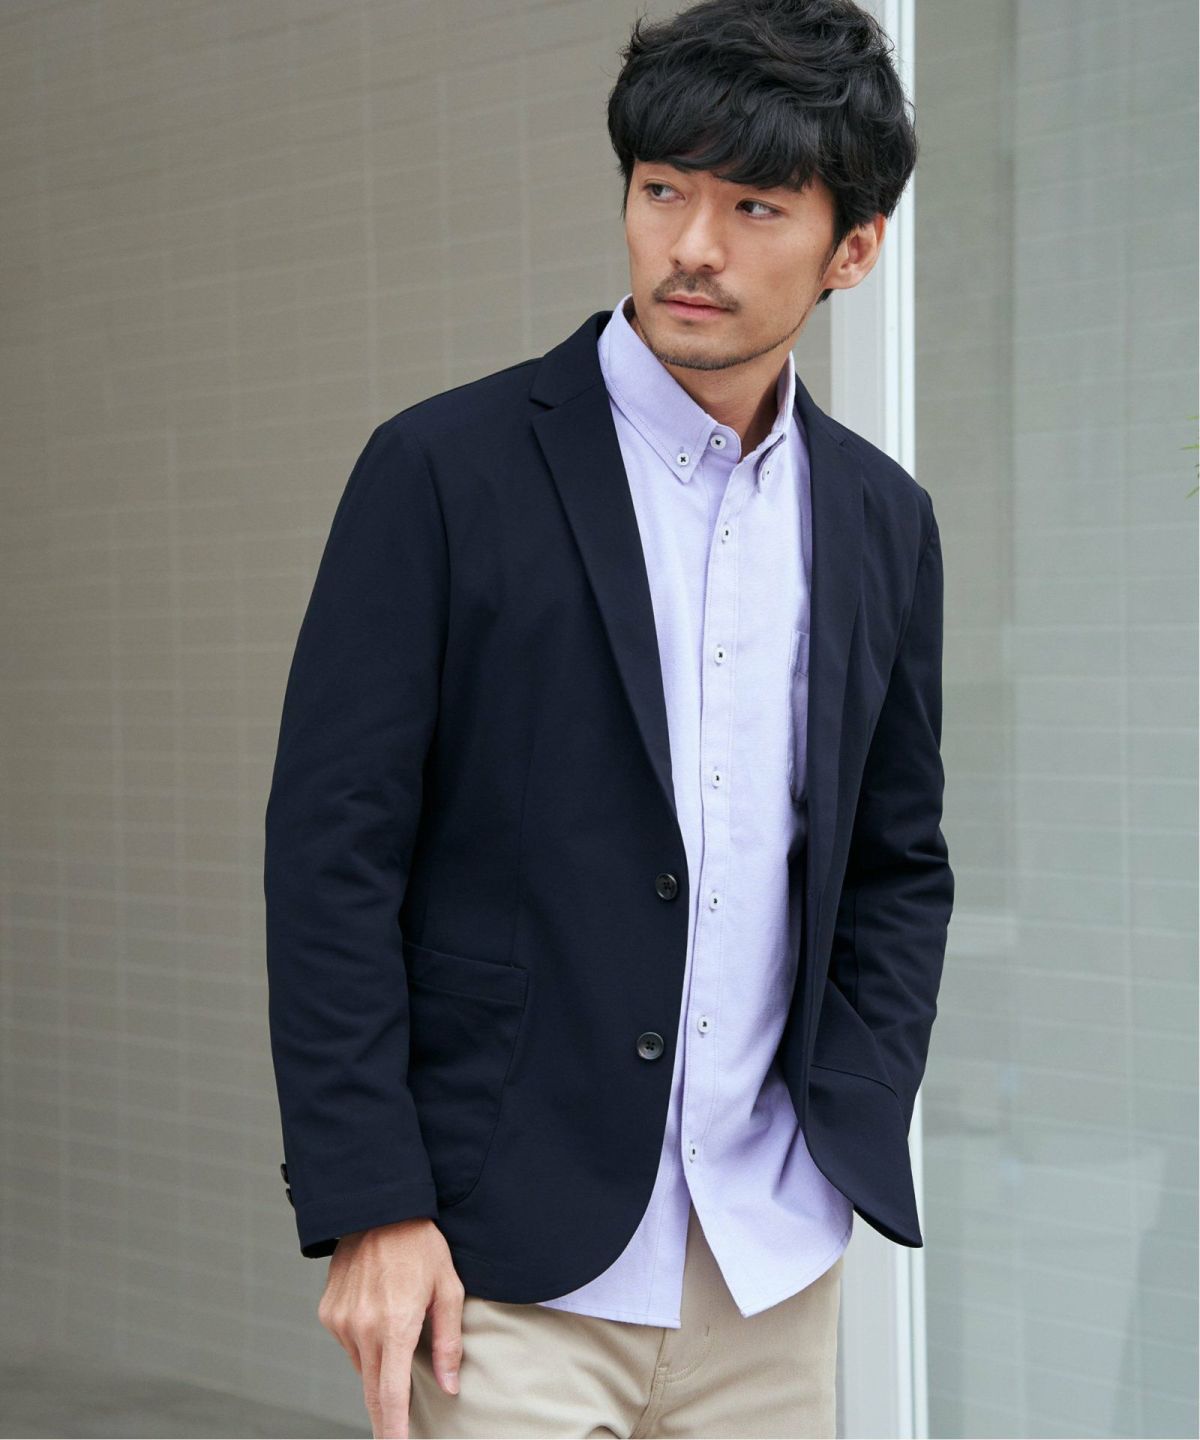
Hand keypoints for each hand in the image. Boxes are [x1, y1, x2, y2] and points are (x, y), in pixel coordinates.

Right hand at [317, 1217, 464, 1439]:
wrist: (380, 1208)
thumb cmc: (422, 1246)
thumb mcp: (448, 1289)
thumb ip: (447, 1343)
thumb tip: (449, 1387)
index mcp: (395, 1325)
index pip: (391, 1393)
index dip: (395, 1428)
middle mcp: (362, 1328)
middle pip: (371, 1390)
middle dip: (384, 1418)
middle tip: (394, 1435)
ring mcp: (340, 1320)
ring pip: (360, 1365)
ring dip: (377, 1368)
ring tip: (396, 1335)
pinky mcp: (328, 1311)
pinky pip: (348, 1342)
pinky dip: (364, 1342)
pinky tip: (378, 1316)